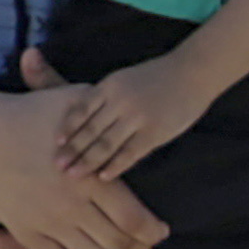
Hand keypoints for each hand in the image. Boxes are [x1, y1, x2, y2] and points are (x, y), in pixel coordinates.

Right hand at [0, 61, 166, 248]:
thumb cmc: (31, 113)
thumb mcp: (74, 101)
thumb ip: (106, 113)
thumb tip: (134, 112)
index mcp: (89, 178)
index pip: (133, 220)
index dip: (152, 232)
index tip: (161, 230)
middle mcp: (70, 206)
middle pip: (117, 244)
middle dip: (138, 247)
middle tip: (145, 242)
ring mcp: (46, 222)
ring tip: (118, 246)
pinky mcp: (25, 232)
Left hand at [54, 52, 204, 177]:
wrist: (193, 72)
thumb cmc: (157, 77)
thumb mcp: (124, 78)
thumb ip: (105, 95)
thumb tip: (80, 114)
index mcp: (110, 86)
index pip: (81, 110)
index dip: (68, 128)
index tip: (55, 144)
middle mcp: (120, 101)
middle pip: (90, 130)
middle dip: (72, 149)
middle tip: (58, 166)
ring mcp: (138, 117)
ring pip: (106, 143)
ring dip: (88, 161)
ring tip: (74, 174)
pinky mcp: (155, 131)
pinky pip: (130, 153)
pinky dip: (115, 165)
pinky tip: (104, 176)